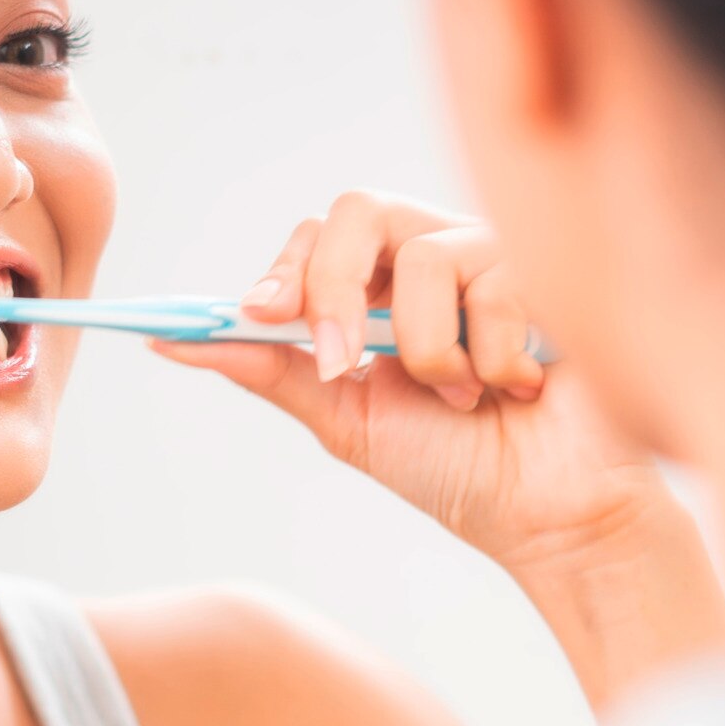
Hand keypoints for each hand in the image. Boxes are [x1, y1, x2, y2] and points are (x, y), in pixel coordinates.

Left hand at [153, 192, 724, 706]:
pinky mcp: (549, 270)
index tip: (255, 317)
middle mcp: (433, 259)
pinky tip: (523, 388)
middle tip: (343, 363)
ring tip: (465, 399)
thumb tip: (173, 343)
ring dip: (427, 351)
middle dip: (332, 286)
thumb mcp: (347, 420)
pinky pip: (491, 288)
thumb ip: (272, 372)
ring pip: (421, 258)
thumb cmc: (459, 471)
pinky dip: (491, 359)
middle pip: (358, 209)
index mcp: (379, 290)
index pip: (316, 237)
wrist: (550, 516)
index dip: (284, 270)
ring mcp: (492, 259)